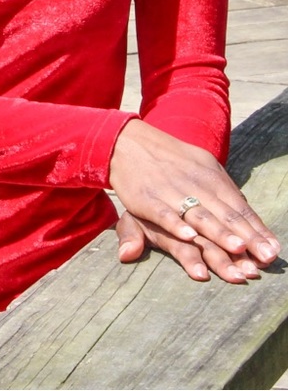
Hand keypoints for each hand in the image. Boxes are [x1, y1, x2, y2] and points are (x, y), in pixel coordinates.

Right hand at [109, 119, 280, 273]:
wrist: (127, 140)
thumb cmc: (169, 159)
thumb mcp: (199, 165)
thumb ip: (222, 190)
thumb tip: (245, 207)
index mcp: (210, 177)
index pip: (239, 207)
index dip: (256, 229)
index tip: (273, 251)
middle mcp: (194, 184)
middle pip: (224, 215)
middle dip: (246, 238)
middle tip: (264, 259)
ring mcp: (170, 191)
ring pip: (198, 215)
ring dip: (218, 233)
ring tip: (237, 249)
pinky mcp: (145, 198)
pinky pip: (163, 213)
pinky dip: (175, 224)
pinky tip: (188, 235)